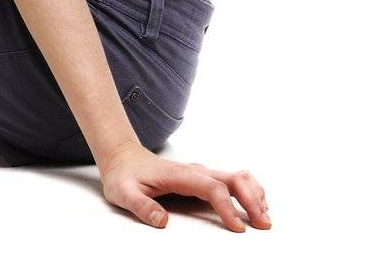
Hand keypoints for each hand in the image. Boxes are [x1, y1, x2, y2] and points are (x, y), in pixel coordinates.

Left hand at [98, 143, 270, 230]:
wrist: (122, 157)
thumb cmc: (124, 176)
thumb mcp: (123, 193)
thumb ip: (141, 207)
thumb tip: (162, 221)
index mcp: (179, 175)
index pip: (211, 188)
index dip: (227, 207)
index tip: (237, 227)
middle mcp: (194, 171)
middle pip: (233, 179)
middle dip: (252, 200)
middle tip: (263, 224)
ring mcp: (200, 173)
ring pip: (236, 177)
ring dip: (254, 194)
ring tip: (264, 216)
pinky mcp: (202, 178)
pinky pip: (232, 181)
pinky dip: (248, 191)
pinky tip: (255, 205)